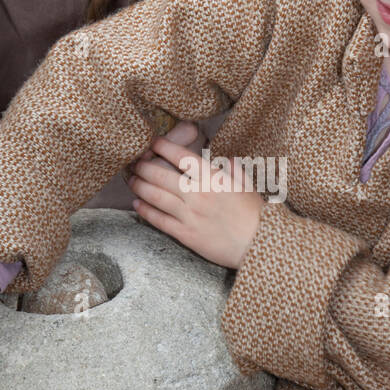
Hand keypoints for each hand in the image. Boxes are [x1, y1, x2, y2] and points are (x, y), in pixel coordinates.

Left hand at [124, 126, 265, 268]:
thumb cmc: (255, 215)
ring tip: (132, 180)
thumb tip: (227, 159)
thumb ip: (234, 170)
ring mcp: (190, 215)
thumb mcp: (248, 185)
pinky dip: (145, 211)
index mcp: (213, 178)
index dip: (164, 147)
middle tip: (136, 163)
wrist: (258, 246)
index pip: (182, 157)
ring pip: (156, 197)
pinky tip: (137, 204)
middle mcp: (198, 194)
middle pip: (162, 175)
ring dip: (140, 186)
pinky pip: (160, 220)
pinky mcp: (186, 235)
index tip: (154, 143)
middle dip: (145, 167)